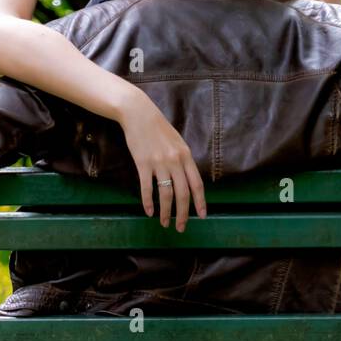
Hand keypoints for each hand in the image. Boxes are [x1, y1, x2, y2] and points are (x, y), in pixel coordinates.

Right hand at [120, 92, 205, 231]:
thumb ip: (183, 161)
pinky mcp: (143, 163)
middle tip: (182, 228)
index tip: (202, 216)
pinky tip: (149, 211)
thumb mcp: (177, 142)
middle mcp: (175, 161)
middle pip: (183, 193)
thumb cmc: (158, 128)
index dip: (200, 202)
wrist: (138, 113)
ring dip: (166, 212)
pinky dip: (148, 202)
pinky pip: (147, 188)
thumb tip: (188, 181)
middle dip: (184, 214)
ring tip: (165, 223)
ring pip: (166, 194)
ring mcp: (159, 163)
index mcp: (186, 156)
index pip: (197, 184)